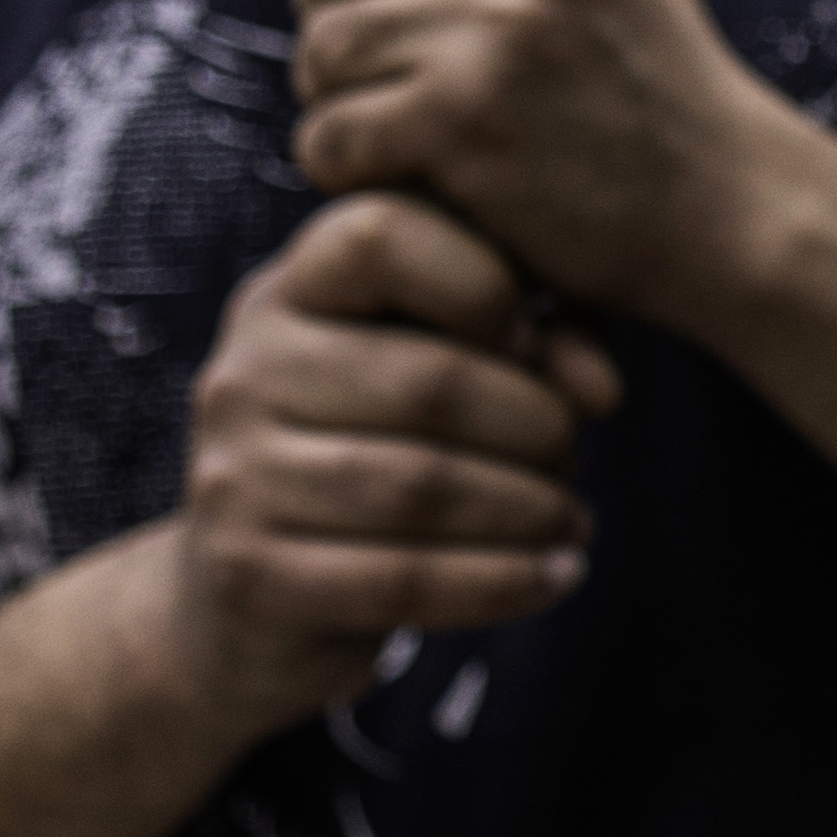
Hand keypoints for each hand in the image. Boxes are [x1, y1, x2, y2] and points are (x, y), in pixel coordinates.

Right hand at [152, 187, 622, 736]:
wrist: (249, 600)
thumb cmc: (375, 454)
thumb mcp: (435, 370)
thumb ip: (525, 342)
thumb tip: (601, 388)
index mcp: (290, 295)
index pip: (379, 236)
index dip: (481, 279)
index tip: (530, 337)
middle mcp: (245, 373)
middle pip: (428, 380)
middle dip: (536, 425)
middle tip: (574, 457)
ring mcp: (235, 476)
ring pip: (422, 487)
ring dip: (529, 509)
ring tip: (573, 520)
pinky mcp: (250, 575)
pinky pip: (404, 579)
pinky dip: (504, 581)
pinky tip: (557, 574)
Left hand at [283, 0, 798, 320]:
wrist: (726, 210)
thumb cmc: (641, 82)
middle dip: (346, 13)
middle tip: (414, 65)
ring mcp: (493, 26)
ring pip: (320, 46)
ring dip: (347, 99)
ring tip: (430, 123)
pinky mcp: (459, 121)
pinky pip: (328, 135)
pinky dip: (356, 167)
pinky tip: (426, 175)